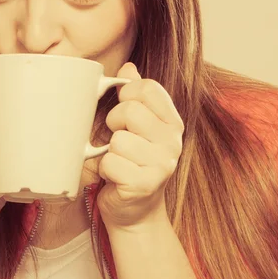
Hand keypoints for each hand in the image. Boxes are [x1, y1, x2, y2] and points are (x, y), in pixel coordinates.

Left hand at [96, 62, 184, 230]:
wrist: (135, 211)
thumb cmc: (132, 163)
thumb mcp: (137, 127)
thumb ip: (134, 96)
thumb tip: (128, 66)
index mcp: (172, 122)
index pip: (147, 88)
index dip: (125, 93)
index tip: (122, 108)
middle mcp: (173, 142)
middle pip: (129, 110)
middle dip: (113, 123)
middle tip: (117, 139)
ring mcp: (161, 165)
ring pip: (117, 139)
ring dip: (109, 151)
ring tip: (118, 161)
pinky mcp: (144, 185)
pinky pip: (110, 162)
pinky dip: (105, 170)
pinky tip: (115, 177)